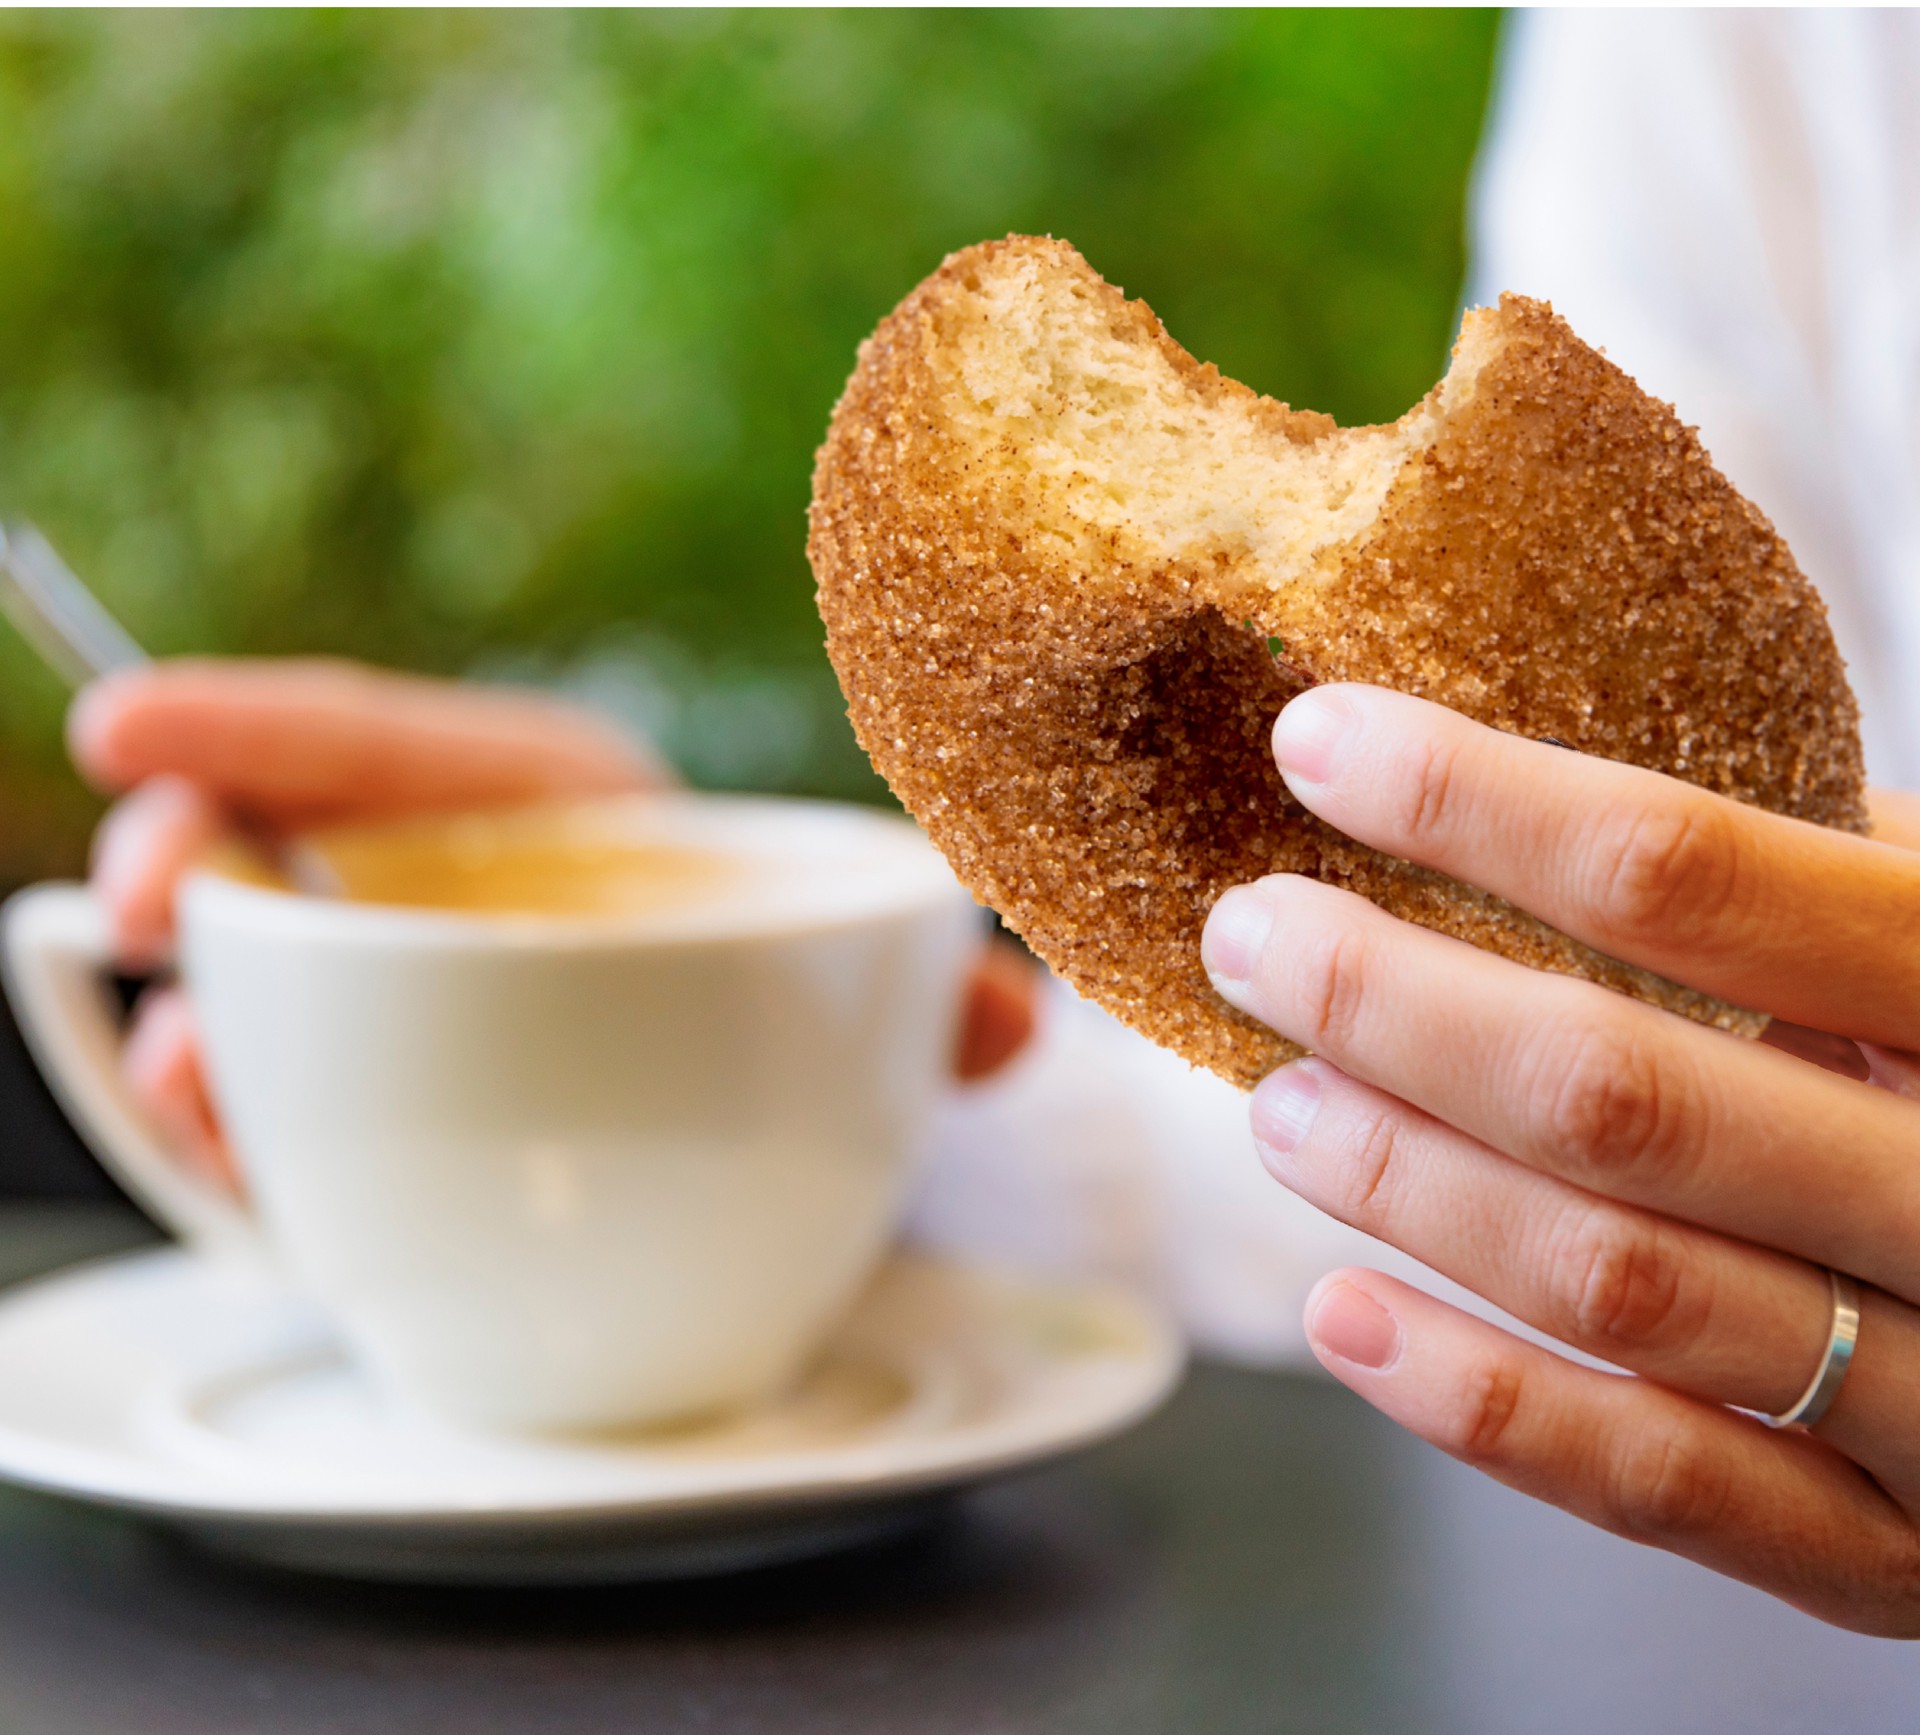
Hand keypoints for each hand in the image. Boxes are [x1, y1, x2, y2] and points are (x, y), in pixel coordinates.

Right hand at [71, 659, 1034, 1187]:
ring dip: (195, 1030)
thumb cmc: (796, 1008)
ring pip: (258, 1000)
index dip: (262, 722)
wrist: (779, 1128)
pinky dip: (231, 1139)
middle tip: (142, 894)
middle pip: (286, 853)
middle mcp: (458, 910)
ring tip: (182, 1063)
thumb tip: (1010, 1018)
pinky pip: (275, 1125)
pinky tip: (221, 1147)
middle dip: (189, 857)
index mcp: (564, 822)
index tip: (125, 717)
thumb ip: (931, 997)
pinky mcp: (373, 1133)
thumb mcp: (869, 995)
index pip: (402, 746)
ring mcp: (400, 1021)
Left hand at [1202, 683, 1919, 1635]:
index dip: (1476, 805)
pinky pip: (1663, 1483)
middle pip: (1618, 1092)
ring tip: (1281, 1114)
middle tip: (1253, 941)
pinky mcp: (1894, 1546)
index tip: (1318, 750)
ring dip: (1408, 1187)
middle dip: (1393, 1007)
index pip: (1690, 876)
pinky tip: (1343, 1317)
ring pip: (1618, 1283)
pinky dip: (1479, 1404)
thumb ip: (1785, 877)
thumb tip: (1500, 778)